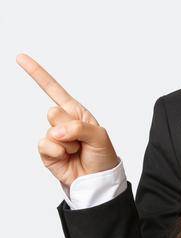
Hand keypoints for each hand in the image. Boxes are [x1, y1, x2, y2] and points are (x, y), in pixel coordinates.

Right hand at [17, 53, 120, 186]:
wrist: (96, 180)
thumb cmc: (102, 156)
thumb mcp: (100, 136)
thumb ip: (79, 128)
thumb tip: (56, 131)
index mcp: (76, 112)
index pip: (54, 89)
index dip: (37, 73)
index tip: (20, 58)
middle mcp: (62, 122)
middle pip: (54, 113)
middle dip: (70, 128)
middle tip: (81, 140)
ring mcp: (53, 136)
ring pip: (50, 131)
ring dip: (67, 143)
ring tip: (76, 151)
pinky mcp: (46, 151)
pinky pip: (45, 145)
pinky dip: (58, 152)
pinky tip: (66, 157)